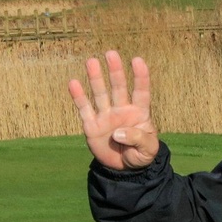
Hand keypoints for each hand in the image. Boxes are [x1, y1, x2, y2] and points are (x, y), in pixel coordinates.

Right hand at [69, 51, 159, 170]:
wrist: (123, 168)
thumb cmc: (140, 154)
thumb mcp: (148, 150)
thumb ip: (138, 139)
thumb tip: (118, 132)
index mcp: (139, 113)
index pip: (141, 92)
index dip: (140, 77)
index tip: (137, 60)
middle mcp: (122, 110)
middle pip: (118, 88)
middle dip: (115, 71)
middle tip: (111, 53)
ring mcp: (105, 116)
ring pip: (100, 94)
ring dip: (96, 79)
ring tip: (91, 61)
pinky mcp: (91, 126)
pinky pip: (84, 109)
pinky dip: (79, 97)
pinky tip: (73, 83)